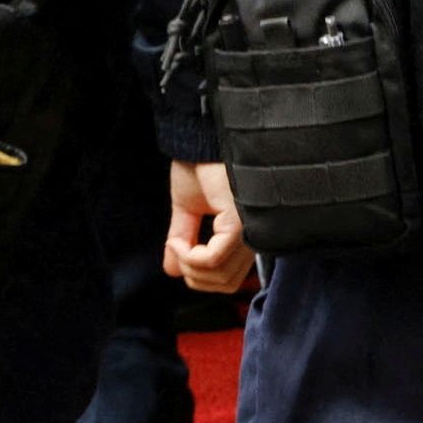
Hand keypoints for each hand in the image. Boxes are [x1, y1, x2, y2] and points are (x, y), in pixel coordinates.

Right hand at [162, 160, 251, 294]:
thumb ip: (184, 239)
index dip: (199, 276)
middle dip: (193, 277)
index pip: (230, 278)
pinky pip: (214, 259)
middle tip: (175, 251)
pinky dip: (190, 257)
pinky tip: (177, 242)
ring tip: (175, 243)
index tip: (177, 252)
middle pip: (226, 283)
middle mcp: (251, 234)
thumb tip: (172, 269)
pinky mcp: (238, 223)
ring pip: (220, 275)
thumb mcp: (187, 208)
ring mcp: (247, 230)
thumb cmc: (200, 163)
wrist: (199, 139)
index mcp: (244, 232)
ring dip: (189, 267)